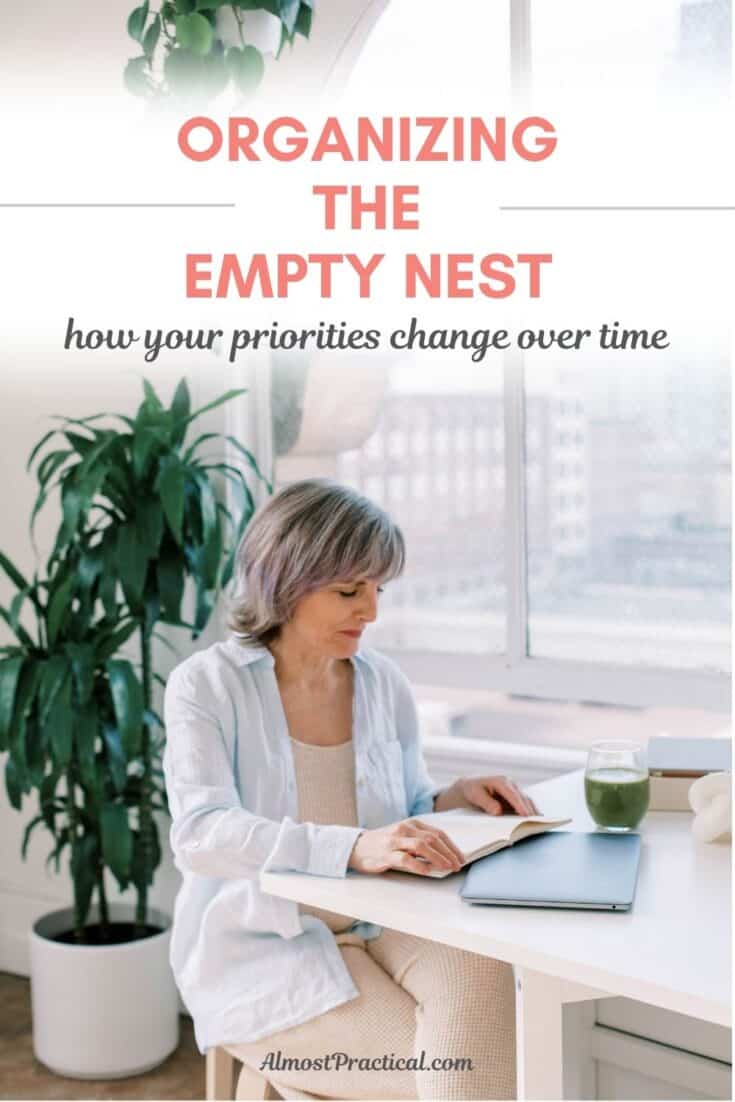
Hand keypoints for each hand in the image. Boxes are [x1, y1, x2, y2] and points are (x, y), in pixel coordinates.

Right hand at [348, 819, 464, 875]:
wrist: (356, 847)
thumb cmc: (384, 844)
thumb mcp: (404, 837)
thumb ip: (420, 842)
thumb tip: (445, 855)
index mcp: (412, 824)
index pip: (438, 833)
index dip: (452, 846)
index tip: (461, 858)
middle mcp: (404, 829)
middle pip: (433, 839)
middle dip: (449, 853)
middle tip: (457, 866)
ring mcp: (395, 841)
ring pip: (422, 846)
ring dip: (438, 858)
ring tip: (447, 868)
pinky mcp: (386, 854)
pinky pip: (405, 859)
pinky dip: (418, 865)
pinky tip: (427, 871)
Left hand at [447, 775, 539, 816]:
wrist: (471, 787)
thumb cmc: (473, 790)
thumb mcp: (476, 795)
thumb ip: (487, 803)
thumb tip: (498, 811)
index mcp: (501, 781)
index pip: (513, 795)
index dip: (520, 806)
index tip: (526, 815)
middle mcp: (511, 784)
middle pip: (523, 798)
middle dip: (530, 810)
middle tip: (536, 822)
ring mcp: (515, 790)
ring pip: (527, 800)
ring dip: (533, 811)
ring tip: (539, 822)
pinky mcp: (516, 797)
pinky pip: (525, 804)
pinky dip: (530, 811)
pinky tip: (536, 820)